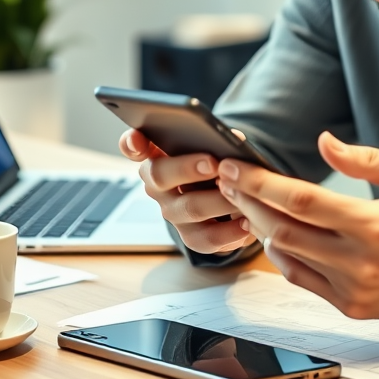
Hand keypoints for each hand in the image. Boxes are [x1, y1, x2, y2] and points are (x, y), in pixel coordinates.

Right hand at [119, 128, 255, 253]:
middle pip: (159, 176)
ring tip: (240, 193)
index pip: (134, 145)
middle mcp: (158, 185)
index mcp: (158, 155)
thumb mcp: (215, 146)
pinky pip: (206, 238)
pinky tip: (246, 222)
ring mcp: (172, 212)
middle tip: (213, 163)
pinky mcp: (191, 236)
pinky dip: (229, 232)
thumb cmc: (216, 163)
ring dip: (217, 201)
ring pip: (189, 208)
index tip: (137, 140)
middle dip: (186, 168)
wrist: (226, 199)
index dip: (132, 142)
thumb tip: (234, 140)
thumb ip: (219, 139)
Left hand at [216, 132, 378, 320]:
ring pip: (286, 256)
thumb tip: (323, 141)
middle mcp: (360, 261)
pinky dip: (280, 253)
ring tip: (246, 201)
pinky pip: (299, 278)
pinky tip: (273, 231)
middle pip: (283, 229)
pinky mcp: (349, 305)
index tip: (235, 167)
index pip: (302, 201)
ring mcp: (352, 288)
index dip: (261, 183)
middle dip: (248, 201)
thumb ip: (366, 159)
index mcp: (375, 224)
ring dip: (259, 226)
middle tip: (229, 180)